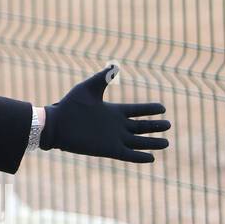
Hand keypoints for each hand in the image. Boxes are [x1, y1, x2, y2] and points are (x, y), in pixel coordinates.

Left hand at [41, 65, 170, 162]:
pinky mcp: (109, 150)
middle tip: (168, 124)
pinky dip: (139, 157)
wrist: (56, 125)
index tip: (162, 108)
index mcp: (113, 111)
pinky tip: (151, 158)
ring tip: (166, 142)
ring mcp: (113, 139)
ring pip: (138, 142)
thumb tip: (115, 65)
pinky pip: (128, 155)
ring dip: (152, 143)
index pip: (137, 111)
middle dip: (155, 126)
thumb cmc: (70, 105)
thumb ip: (102, 78)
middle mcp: (116, 126)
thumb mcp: (88, 89)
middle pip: (141, 127)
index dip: (149, 110)